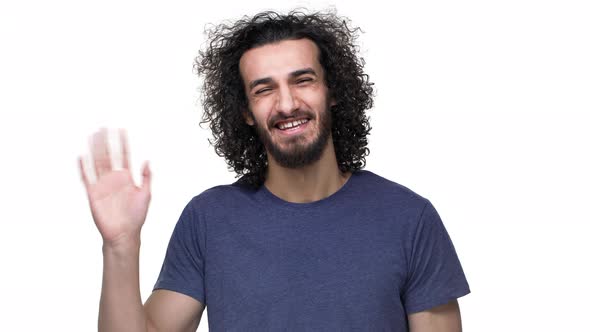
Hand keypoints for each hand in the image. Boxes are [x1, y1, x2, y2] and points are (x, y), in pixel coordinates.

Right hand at [78, 128, 151, 245]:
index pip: (124, 156)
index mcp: (126, 178)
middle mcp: (113, 178)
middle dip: (106, 142)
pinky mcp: (93, 194)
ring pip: (97, 163)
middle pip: (108, 156)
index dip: (123, 143)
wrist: (124, 234)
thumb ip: (146, 178)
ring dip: (95, 150)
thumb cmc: (137, 216)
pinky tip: (82, 156)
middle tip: (104, 128)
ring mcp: (102, 185)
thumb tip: (147, 161)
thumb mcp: (146, 195)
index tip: (122, 130)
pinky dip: (83, 168)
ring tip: (93, 136)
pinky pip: (86, 178)